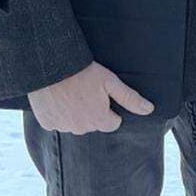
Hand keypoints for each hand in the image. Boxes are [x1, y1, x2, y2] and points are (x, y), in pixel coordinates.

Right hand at [28, 61, 153, 134]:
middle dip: (93, 112)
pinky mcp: (46, 123)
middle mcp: (81, 129)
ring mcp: (63, 127)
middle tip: (87, 92)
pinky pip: (57, 122)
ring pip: (75, 124)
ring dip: (76, 114)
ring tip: (72, 93)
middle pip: (94, 124)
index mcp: (99, 120)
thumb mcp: (111, 82)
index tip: (104, 97)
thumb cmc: (83, 73)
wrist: (50, 67)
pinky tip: (59, 99)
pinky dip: (59, 114)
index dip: (111, 110)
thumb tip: (149, 110)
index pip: (112, 123)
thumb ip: (129, 99)